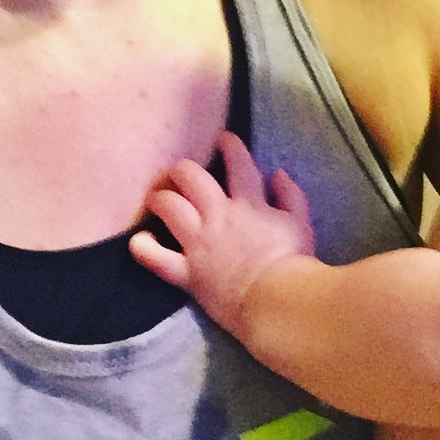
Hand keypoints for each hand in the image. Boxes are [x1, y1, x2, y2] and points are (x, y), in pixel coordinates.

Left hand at [130, 132, 314, 333]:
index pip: (237, 163)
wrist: (275, 300)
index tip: (223, 139)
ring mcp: (198, 243)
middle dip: (182, 170)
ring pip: (168, 207)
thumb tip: (278, 174)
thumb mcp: (300, 222)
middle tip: (179, 173)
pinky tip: (139, 241)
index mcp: (248, 203)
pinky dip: (143, 248)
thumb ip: (290, 195)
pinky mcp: (187, 272)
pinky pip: (155, 258)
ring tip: (157, 197)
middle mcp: (217, 216)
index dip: (229, 146)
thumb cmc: (292, 261)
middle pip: (190, 177)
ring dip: (160, 197)